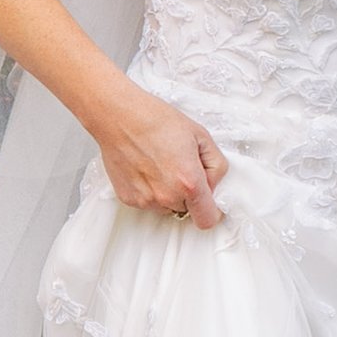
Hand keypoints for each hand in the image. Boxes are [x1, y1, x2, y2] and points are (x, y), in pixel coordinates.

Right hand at [97, 83, 229, 228]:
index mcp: (189, 182)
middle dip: (189, 194)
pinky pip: (148, 202)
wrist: (120, 116)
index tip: (209, 202)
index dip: (212, 211)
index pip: (207, 219)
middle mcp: (167, 197)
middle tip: (180, 167)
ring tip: (161, 165)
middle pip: (187, 210)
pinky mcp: (129, 199)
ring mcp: (146, 200)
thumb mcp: (201, 136)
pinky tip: (146, 168)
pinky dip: (150, 190)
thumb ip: (216, 166)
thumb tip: (213, 183)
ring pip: (167, 207)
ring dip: (169, 193)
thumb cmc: (156, 120)